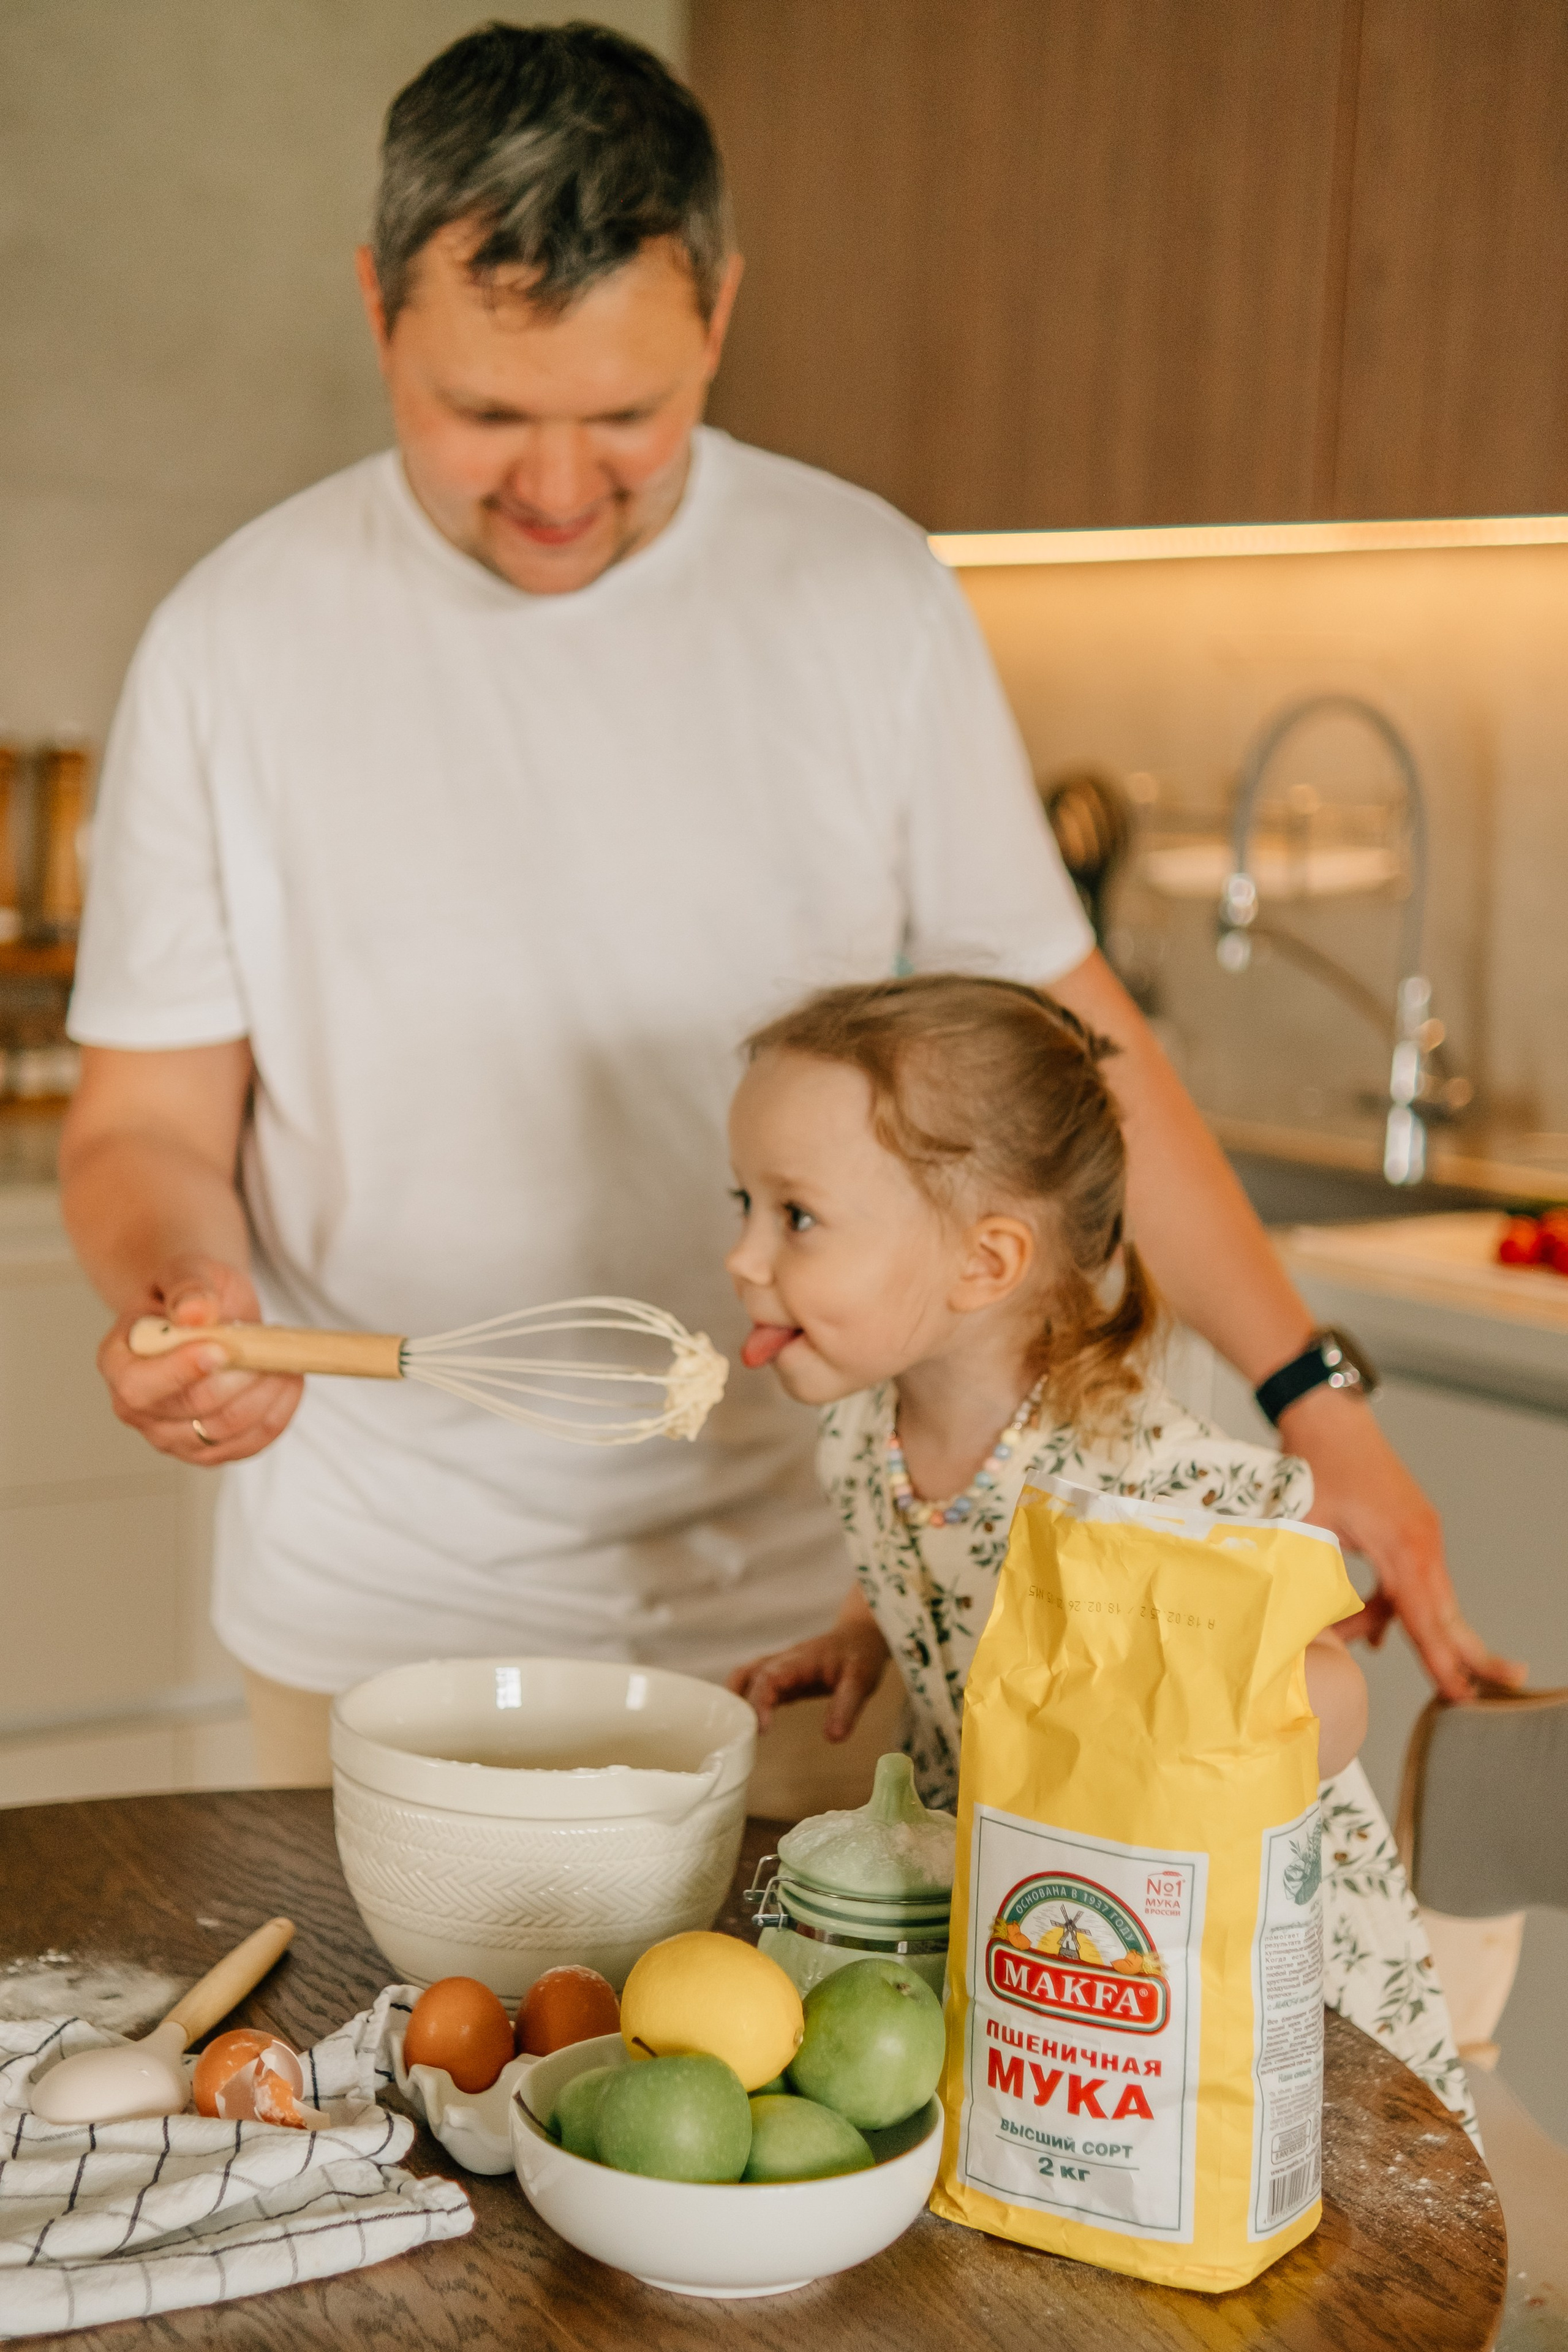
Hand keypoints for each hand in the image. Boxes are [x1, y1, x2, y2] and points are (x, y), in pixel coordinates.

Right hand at [97, 1255, 303, 1466]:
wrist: (205, 1315)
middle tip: (269, 1342)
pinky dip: (278, 1412)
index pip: (141, 1386)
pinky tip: (288, 1381)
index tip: (222, 1348)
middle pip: (195, 1409)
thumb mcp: (187, 1270)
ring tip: (283, 1357)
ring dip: (266, 1392)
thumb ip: (188, 1287)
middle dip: (241, 1376)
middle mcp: (136, 1409)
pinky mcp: (209, 1450)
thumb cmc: (191, 1293)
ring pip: (228, 1428)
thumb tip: (195, 1313)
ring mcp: (171, 1436)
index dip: (182, 1371)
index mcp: (118, 1363)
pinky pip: (251, 1442)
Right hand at [727, 1610, 890, 1740]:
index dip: (760, 1700)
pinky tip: (742, 1725)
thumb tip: (832, 1737)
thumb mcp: (861, 1680)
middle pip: (749, 1675)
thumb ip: (846, 1707)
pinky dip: (743, 1702)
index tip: (761, 1729)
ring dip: (734, 1699)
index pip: (770, 1676)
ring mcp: (779, 1668)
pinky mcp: (781, 1678)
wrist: (860, 1636)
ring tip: (730, 1729)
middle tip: (739, 1735)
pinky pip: (754, 1686)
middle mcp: (784, 1661)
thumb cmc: (860, 1655)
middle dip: (741, 1703)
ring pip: (745, 1676)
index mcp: (800, 1659)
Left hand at [1281, 1385, 1525, 1700]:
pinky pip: (1410, 1581)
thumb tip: (1303, 1623)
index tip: (1459, 1691)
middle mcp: (1421, 1541)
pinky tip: (1372, 1627)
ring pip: (1424, 1599)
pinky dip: (1393, 1606)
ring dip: (1405, 1629)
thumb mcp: (1305, 1524)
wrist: (1326, 1413)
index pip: (1425, 1616)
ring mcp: (1420, 1534)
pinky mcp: (1410, 1529)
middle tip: (1493, 1687)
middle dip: (1469, 1654)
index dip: (1440, 1659)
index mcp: (1402, 1543)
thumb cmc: (1317, 1459)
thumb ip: (1310, 1577)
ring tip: (1364, 1643)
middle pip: (1446, 1613)